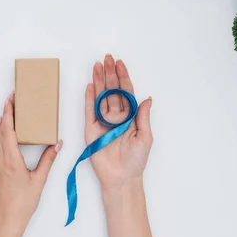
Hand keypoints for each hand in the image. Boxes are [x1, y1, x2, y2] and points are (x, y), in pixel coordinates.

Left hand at [0, 93, 62, 236]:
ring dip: (1, 124)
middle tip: (12, 100)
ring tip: (9, 113)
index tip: (11, 99)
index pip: (8, 129)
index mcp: (11, 159)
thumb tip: (57, 144)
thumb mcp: (39, 180)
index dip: (9, 113)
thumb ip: (48, 160)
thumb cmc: (23, 203)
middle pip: (0, 130)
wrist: (5, 220)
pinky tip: (4, 134)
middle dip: (6, 114)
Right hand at [86, 55, 152, 191]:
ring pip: (101, 96)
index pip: (126, 93)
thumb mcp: (145, 137)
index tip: (120, 64)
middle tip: (107, 58)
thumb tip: (147, 98)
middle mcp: (116, 117)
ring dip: (99, 81)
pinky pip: (89, 110)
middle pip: (112, 91)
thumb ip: (143, 117)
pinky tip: (90, 85)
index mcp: (130, 117)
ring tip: (97, 66)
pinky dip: (89, 98)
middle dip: (110, 74)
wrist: (121, 178)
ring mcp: (102, 122)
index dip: (124, 78)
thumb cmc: (136, 161)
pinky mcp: (91, 129)